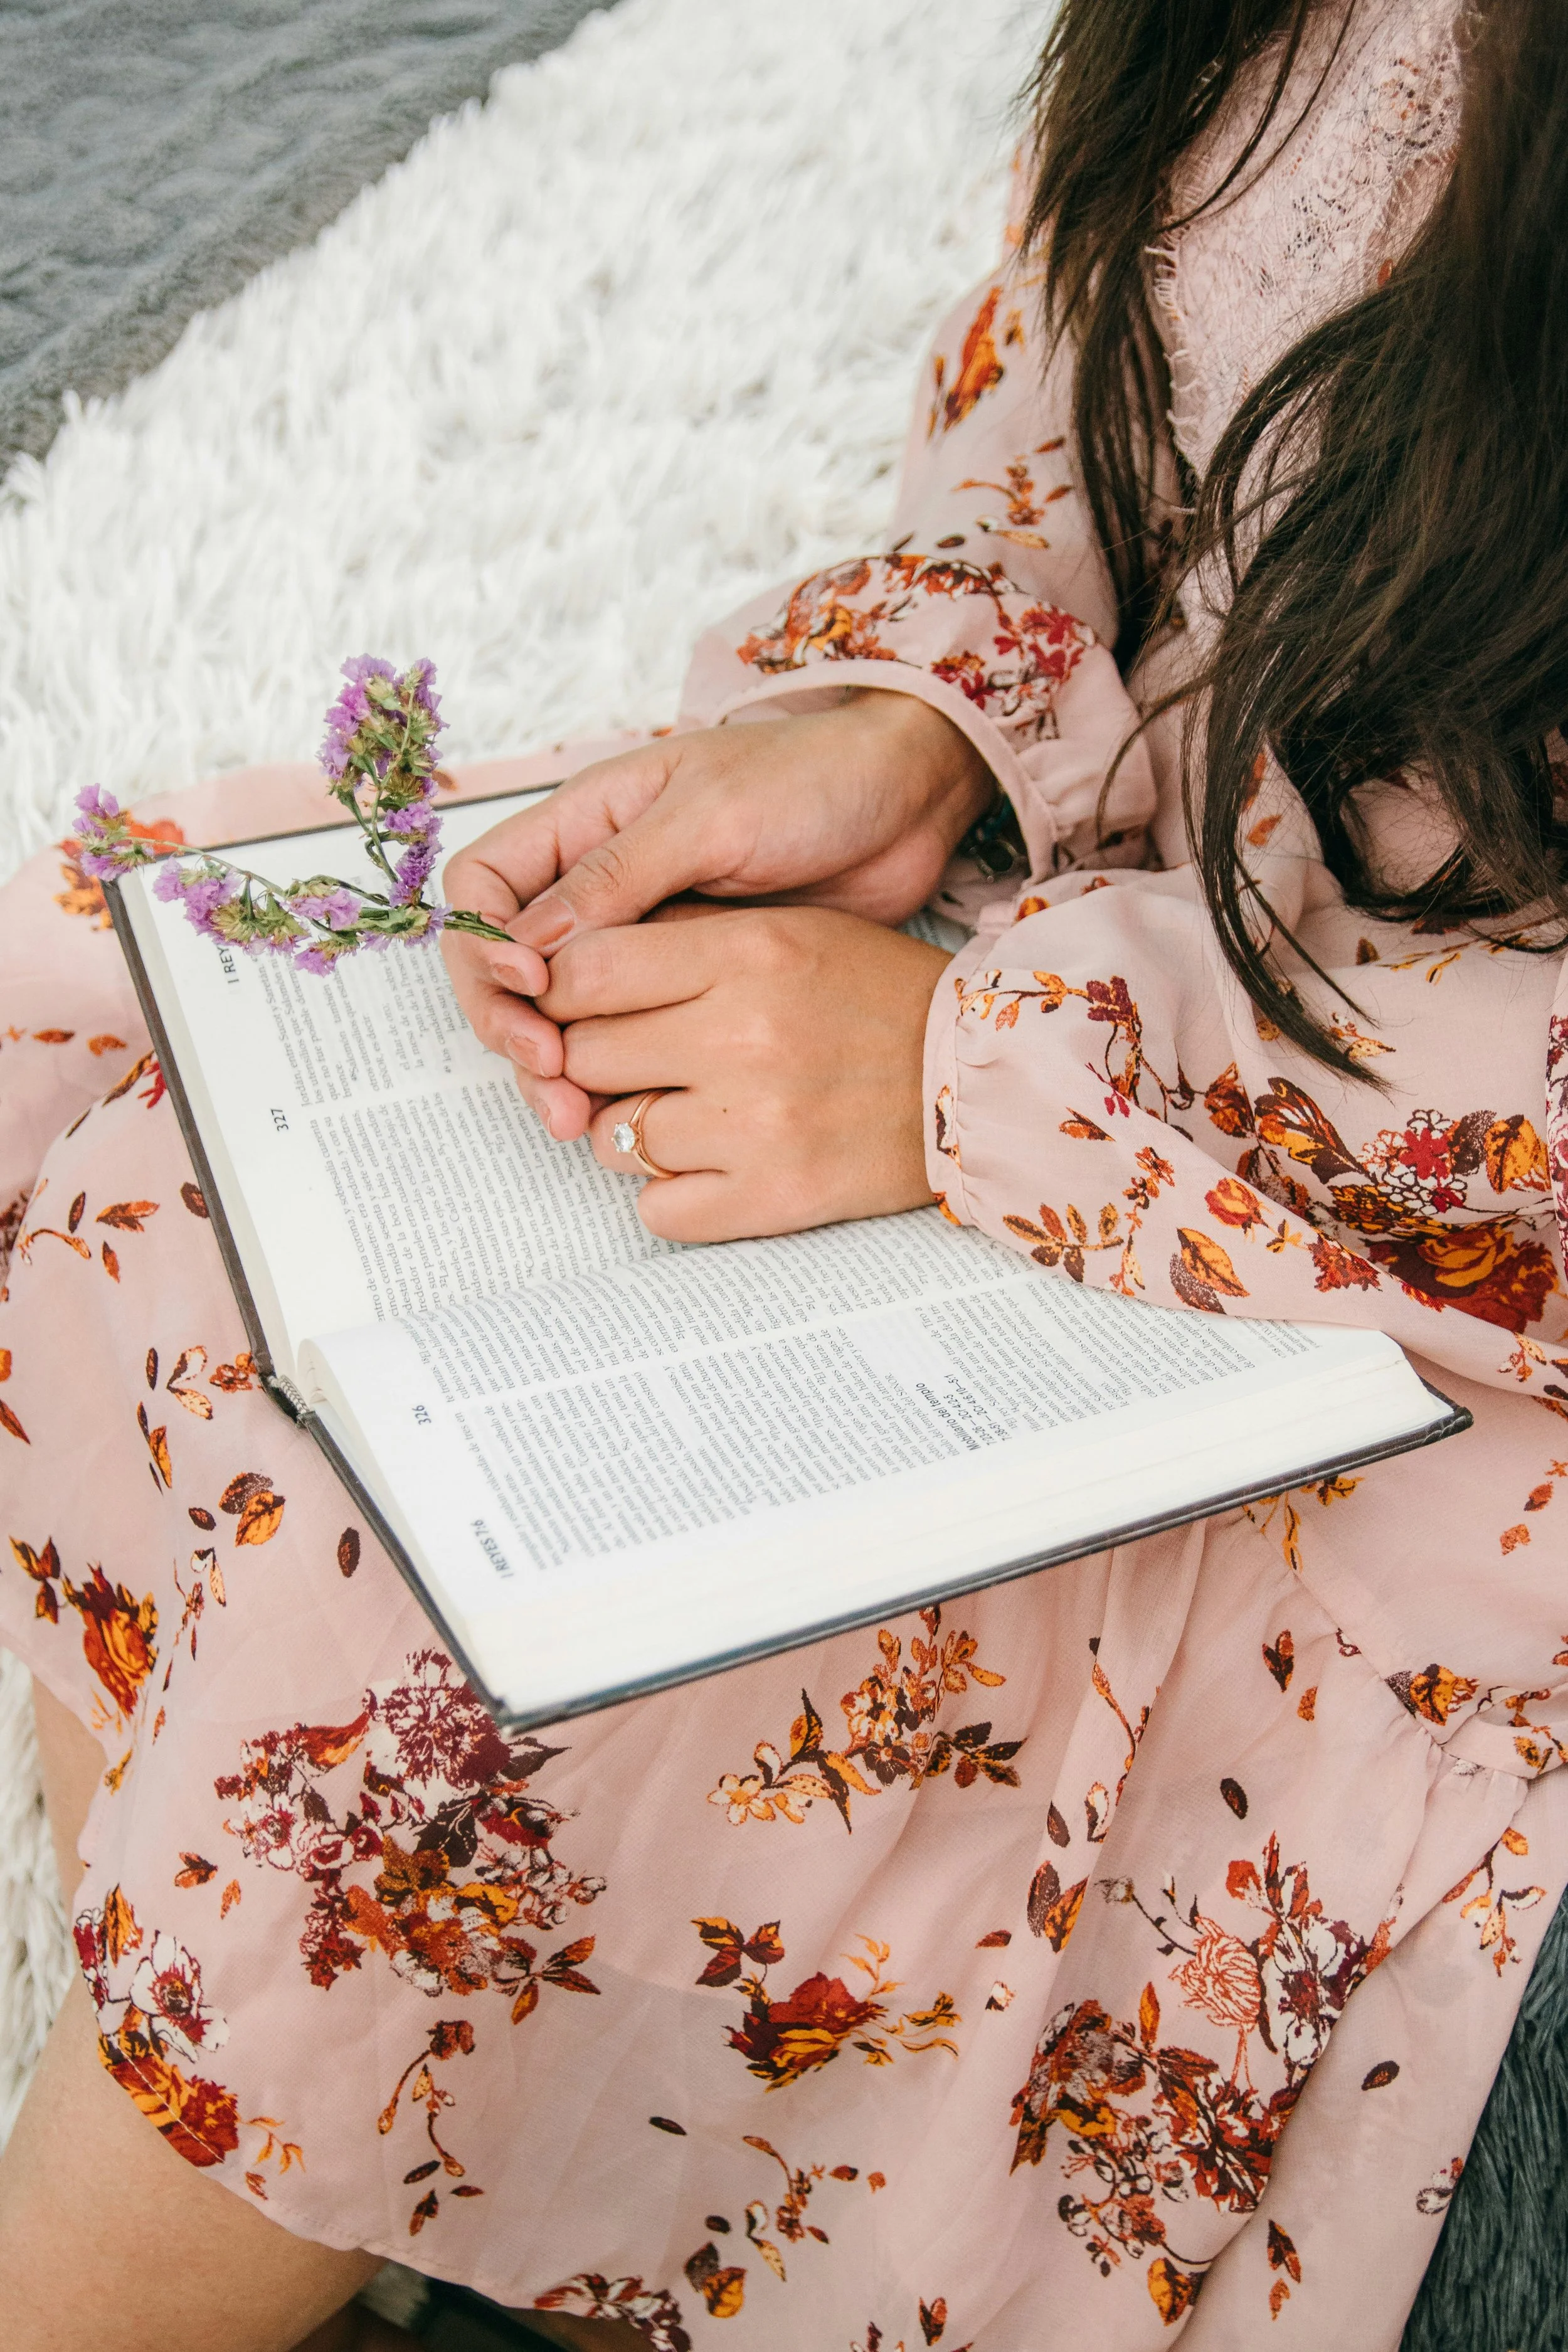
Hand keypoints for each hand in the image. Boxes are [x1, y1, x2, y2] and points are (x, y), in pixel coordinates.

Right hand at [442, 690, 988, 1138]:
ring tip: (578, 1119)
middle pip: (507, 966)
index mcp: (586, 822)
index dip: (483, 945)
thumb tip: (530, 946)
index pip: (482, 890)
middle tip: (551, 1078)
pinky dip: (614, 1078)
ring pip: (562, 1014)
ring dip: (557, 1068)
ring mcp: (643, 938)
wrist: (906, 802)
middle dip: (512, 1026)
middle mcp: (599, 883)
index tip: (530, 987)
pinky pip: (629, 1036)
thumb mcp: (710, 815)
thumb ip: (618, 876)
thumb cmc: (811, 779)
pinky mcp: (691, 983)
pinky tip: (627, 1114)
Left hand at [536, 904, 949, 1240]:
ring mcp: (756, 1123)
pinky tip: (711, 1164)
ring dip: (631, 1131)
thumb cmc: (875, 997)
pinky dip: (670, 1193)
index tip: (574, 1007)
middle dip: (594, 1063)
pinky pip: (656, 1209)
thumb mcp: (785, 931)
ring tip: (687, 1113)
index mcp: (747, 951)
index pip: (585, 971)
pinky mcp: (774, 1196)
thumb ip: (679, 940)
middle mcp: (744, 1034)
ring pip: (610, 1139)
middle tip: (635, 1064)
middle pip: (583, 1057)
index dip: (560, 994)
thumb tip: (566, 968)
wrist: (977, 1079)